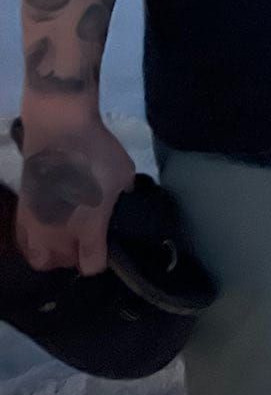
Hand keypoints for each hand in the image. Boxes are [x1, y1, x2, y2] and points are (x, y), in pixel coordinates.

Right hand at [16, 119, 134, 274]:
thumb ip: (125, 193)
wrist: (59, 129)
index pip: (93, 265)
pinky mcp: (21, 212)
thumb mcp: (124, 172)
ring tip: (65, 235)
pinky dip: (35, 242)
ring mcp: (36, 225)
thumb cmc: (96, 151)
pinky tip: (46, 227)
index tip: (109, 245)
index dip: (103, 259)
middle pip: (66, 263)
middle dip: (78, 255)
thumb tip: (123, 197)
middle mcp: (58, 235)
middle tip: (88, 236)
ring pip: (42, 259)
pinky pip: (25, 242)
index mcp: (88, 230)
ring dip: (54, 252)